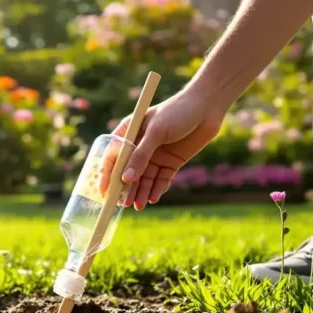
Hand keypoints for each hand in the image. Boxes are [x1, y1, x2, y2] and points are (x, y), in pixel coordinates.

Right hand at [100, 90, 225, 209]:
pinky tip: (153, 198)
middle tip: (123, 204)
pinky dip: (157, 189)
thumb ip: (141, 156)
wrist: (207, 107)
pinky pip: (161, 179)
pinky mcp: (171, 162)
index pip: (114, 156)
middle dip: (126, 187)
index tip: (105, 191)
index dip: (108, 173)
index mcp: (130, 132)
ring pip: (145, 178)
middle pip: (129, 171)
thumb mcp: (156, 132)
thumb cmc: (177, 111)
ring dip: (141, 192)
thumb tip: (126, 179)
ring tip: (139, 205)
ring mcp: (155, 155)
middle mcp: (140, 145)